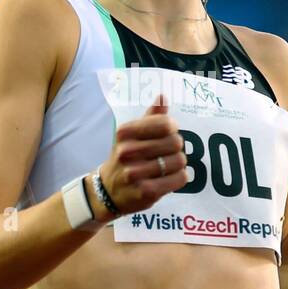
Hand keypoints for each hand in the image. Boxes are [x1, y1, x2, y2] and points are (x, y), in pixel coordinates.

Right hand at [93, 93, 188, 220]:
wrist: (107, 191)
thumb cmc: (124, 159)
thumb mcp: (130, 136)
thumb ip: (150, 117)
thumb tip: (163, 97)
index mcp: (125, 133)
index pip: (165, 124)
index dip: (172, 128)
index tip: (168, 133)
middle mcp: (127, 152)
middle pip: (175, 142)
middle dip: (176, 148)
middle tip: (167, 153)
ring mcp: (135, 173)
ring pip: (179, 161)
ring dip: (178, 164)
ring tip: (167, 167)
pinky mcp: (146, 191)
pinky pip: (179, 178)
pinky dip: (180, 177)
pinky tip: (170, 177)